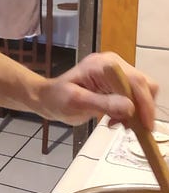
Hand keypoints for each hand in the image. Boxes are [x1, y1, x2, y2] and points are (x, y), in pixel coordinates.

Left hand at [40, 51, 157, 127]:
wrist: (48, 99)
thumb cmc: (57, 98)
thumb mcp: (77, 102)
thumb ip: (103, 103)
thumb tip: (130, 108)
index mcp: (103, 64)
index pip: (134, 80)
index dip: (143, 103)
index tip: (145, 125)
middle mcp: (114, 65)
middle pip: (143, 85)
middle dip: (141, 109)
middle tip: (130, 128)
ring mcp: (116, 74)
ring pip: (141, 93)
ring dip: (135, 112)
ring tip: (118, 123)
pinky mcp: (116, 84)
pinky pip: (133, 98)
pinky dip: (130, 112)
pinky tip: (115, 119)